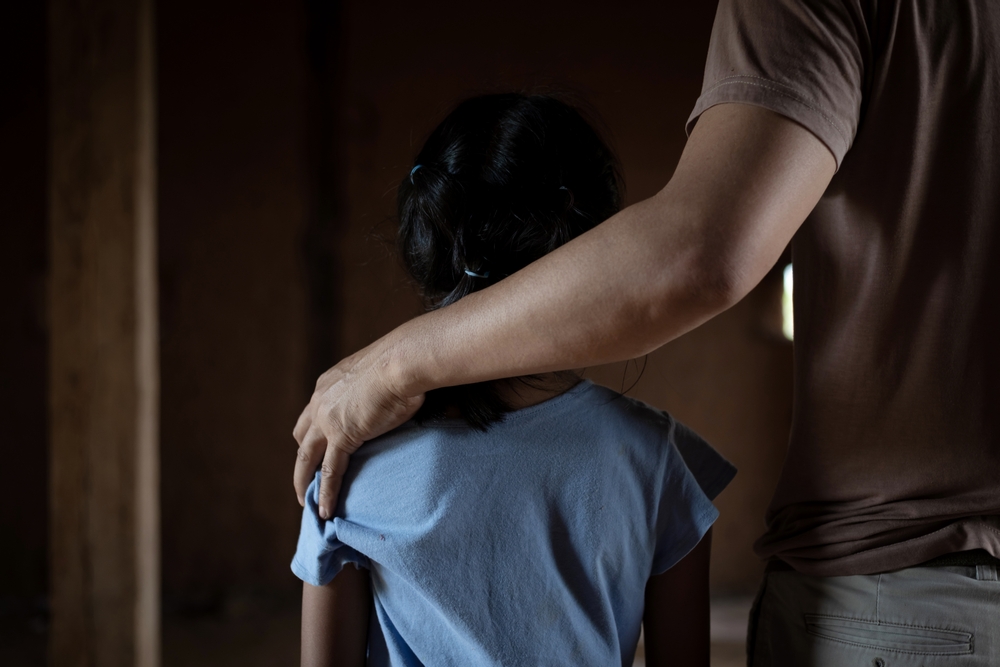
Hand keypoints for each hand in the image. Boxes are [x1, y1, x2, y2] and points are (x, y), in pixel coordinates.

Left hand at [292, 338, 424, 517]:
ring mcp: (327, 419)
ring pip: (306, 458)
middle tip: (305, 480)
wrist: (402, 361)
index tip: (318, 450)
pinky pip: (329, 471)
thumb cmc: (403, 362)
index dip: (313, 435)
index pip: (313, 414)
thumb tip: (400, 395)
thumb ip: (378, 388)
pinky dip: (326, 493)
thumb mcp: (380, 374)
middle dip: (303, 460)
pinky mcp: (341, 436)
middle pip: (302, 437)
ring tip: (306, 501)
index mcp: (328, 383)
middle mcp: (320, 400)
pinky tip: (325, 511)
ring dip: (304, 481)